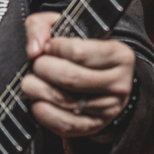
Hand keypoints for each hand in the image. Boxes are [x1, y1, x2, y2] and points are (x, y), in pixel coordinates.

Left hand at [21, 11, 136, 136]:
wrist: (101, 82)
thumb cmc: (82, 53)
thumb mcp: (66, 28)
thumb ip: (43, 26)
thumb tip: (34, 49)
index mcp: (120, 55)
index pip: (78, 52)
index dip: (54, 48)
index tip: (48, 47)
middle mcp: (119, 83)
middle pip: (70, 78)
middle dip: (43, 69)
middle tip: (38, 65)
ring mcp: (109, 108)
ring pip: (64, 101)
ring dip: (38, 90)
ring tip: (33, 82)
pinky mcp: (94, 126)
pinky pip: (64, 124)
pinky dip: (43, 113)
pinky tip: (38, 102)